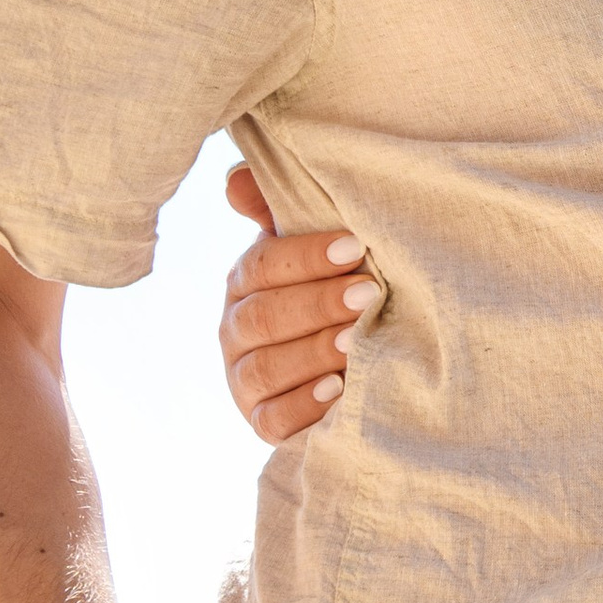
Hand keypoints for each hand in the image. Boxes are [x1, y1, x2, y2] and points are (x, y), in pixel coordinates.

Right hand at [218, 164, 382, 441]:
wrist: (348, 360)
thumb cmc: (333, 286)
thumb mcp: (312, 247)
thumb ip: (274, 210)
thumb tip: (235, 180)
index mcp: (244, 281)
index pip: (262, 266)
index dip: (306, 256)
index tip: (354, 246)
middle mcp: (235, 329)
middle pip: (264, 317)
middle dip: (318, 304)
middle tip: (367, 294)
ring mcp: (243, 379)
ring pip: (264, 368)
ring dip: (312, 352)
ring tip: (356, 341)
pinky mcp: (260, 422)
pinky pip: (271, 420)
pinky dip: (302, 405)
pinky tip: (335, 390)